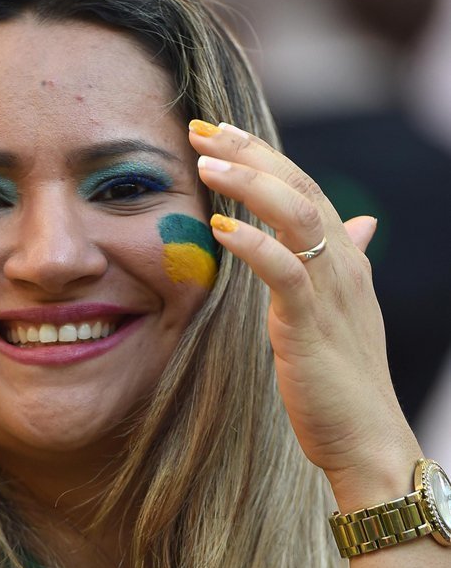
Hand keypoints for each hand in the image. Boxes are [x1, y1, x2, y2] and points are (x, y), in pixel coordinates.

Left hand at [188, 120, 419, 506]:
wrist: (367, 439)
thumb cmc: (343, 380)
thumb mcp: (344, 312)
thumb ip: (344, 263)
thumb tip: (361, 224)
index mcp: (345, 258)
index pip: (303, 186)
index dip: (262, 155)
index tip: (217, 133)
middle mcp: (343, 263)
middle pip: (299, 185)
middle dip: (250, 151)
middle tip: (201, 128)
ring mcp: (331, 291)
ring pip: (298, 214)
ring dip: (251, 183)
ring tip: (206, 163)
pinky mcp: (311, 325)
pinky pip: (285, 271)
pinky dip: (253, 244)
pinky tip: (220, 227)